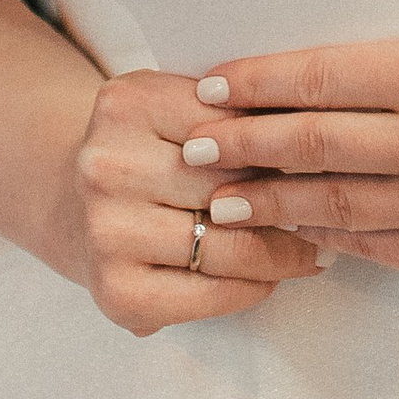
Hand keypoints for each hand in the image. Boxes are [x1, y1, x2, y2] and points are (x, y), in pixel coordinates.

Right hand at [71, 67, 326, 336]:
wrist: (69, 203)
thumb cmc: (143, 151)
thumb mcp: (172, 106)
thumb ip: (229, 113)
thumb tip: (314, 143)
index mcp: (126, 104)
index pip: (233, 122)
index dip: (284, 139)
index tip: (321, 152)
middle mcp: (107, 166)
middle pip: (234, 186)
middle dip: (289, 199)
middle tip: (328, 205)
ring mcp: (107, 232)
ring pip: (229, 247)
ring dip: (282, 253)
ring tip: (309, 249)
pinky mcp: (116, 291)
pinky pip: (210, 294)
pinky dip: (250, 288)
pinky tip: (268, 278)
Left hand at [183, 5, 398, 284]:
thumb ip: (392, 29)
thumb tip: (306, 33)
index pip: (315, 77)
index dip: (253, 83)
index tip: (208, 86)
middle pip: (309, 144)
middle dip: (239, 145)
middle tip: (191, 145)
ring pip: (329, 206)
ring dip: (267, 201)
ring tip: (221, 195)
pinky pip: (371, 246)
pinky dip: (326, 235)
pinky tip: (296, 224)